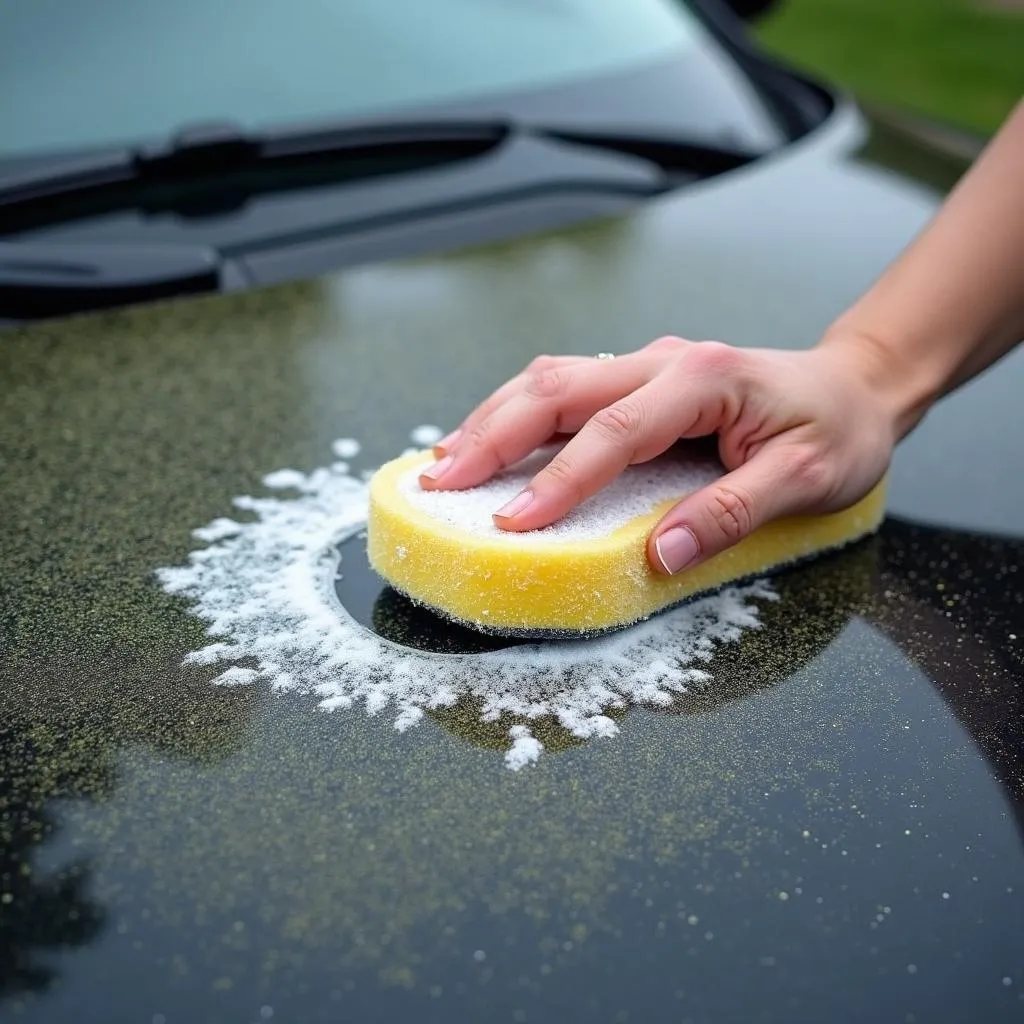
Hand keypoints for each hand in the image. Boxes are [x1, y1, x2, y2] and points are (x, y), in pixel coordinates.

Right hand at [419, 335, 897, 573]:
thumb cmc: (837, 432)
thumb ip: (730, 514)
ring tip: (443, 461)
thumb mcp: (806, 479)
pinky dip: (516, 414)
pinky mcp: (638, 378)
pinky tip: (489, 439)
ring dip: (492, 418)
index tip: (515, 522)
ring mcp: (645, 363)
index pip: (614, 431)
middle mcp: (662, 360)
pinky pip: (564, 388)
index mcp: (702, 379)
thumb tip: (658, 556)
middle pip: (557, 387)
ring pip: (549, 379)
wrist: (854, 386)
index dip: (560, 478)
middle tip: (441, 481)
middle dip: (492, 434)